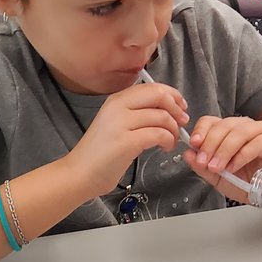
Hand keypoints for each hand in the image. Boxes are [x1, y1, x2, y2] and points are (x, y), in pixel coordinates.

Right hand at [65, 82, 188, 196]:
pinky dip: (168, 140)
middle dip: (177, 107)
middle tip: (183, 121)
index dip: (172, 95)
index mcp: (116, 99)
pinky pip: (159, 134)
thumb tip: (166, 108)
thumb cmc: (100, 153)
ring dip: (174, 129)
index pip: (152, 87)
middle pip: (159, 95)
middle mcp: (118, 106)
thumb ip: (135, 112)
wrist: (79, 173)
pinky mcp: (126, 142)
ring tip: (172, 140)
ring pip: (162, 116)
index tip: (180, 106)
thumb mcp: (115, 123)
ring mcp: (121, 123)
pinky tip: (166, 147)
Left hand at [185, 115, 261, 202]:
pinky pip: (255, 143)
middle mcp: (242, 125)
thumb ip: (202, 167)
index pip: (210, 121)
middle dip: (210, 145)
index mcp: (227, 130)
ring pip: (238, 133)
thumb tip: (188, 155)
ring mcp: (259, 130)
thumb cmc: (245, 180)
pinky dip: (241, 156)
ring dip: (224, 150)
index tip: (194, 144)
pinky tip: (234, 166)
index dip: (201, 131)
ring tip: (217, 167)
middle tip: (204, 162)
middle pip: (223, 126)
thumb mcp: (218, 177)